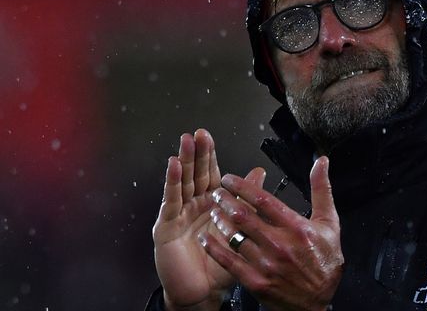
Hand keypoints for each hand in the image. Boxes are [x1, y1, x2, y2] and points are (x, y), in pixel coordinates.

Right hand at [152, 129, 265, 310]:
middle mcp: (192, 206)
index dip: (209, 155)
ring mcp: (178, 215)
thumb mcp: (239, 229)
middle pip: (194, 174)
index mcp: (210, 204)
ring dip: (183, 161)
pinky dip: (172, 182)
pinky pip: (171, 202)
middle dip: (196, 152)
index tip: (208, 136)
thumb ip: (249, 200)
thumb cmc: (220, 264)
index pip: (210, 174)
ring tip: (185, 142)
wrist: (203, 293)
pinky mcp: (166, 227)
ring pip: (182, 183)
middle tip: (198, 133)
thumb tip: (259, 172)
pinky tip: (174, 166)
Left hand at [201, 156, 342, 310]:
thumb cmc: (324, 262)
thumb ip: (322, 190)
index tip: (230, 179)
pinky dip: (215, 247)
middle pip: (244, 216)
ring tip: (213, 210)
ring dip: (220, 220)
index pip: (263, 200)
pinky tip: (206, 238)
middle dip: (225, 200)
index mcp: (296, 228)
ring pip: (235, 236)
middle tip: (217, 192)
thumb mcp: (329, 223)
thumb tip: (321, 163)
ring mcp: (266, 264)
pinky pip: (229, 261)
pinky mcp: (256, 282)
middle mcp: (279, 245)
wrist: (318, 302)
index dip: (242, 186)